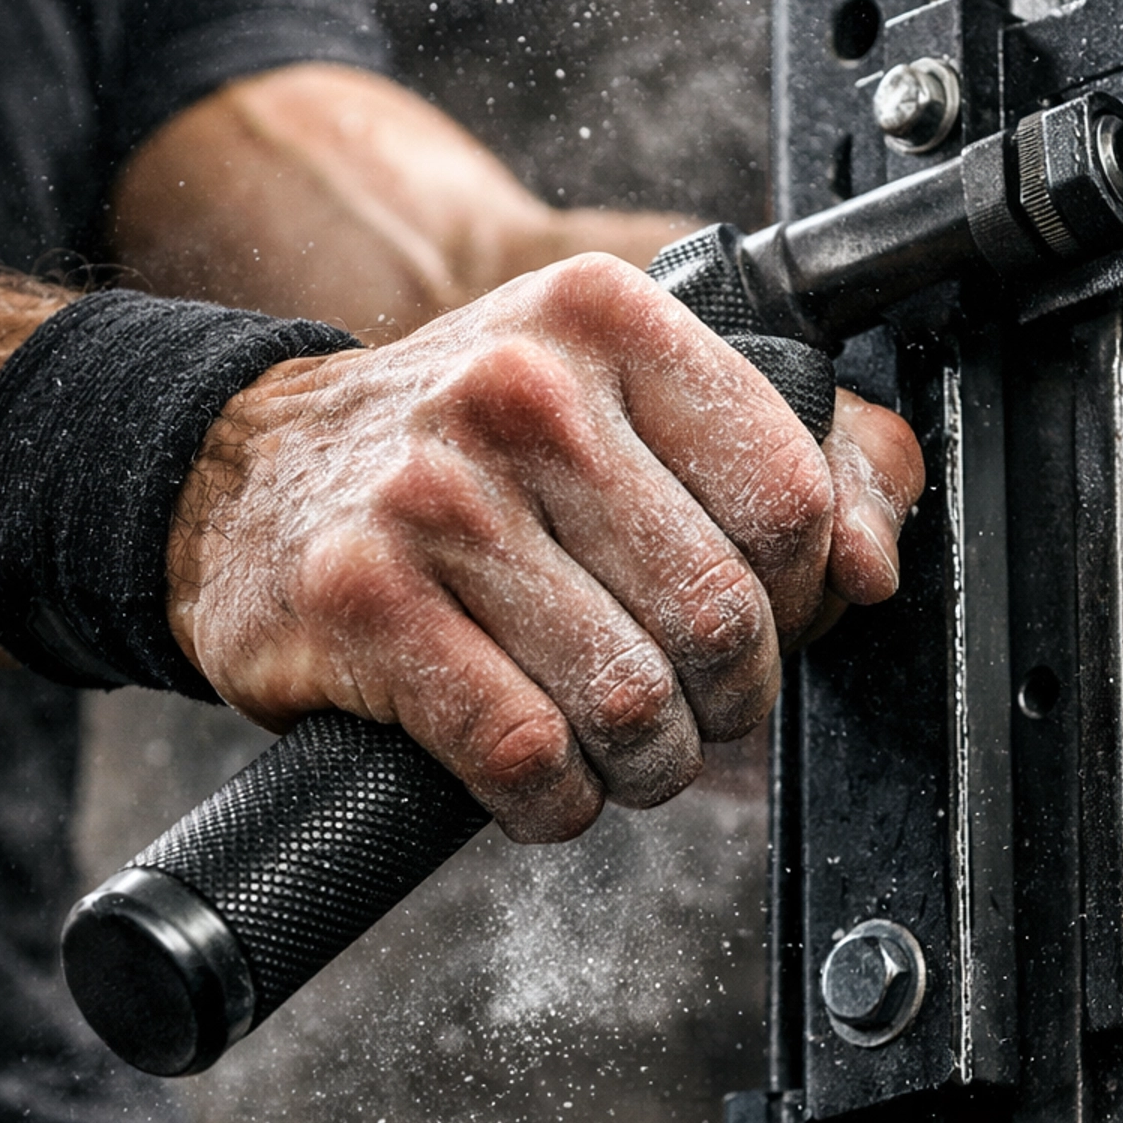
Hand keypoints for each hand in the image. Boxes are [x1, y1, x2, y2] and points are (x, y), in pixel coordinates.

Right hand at [168, 253, 923, 841]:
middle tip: (685, 699)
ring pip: (631, 703)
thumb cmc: (467, 454)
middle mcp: (520, 390)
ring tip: (616, 743)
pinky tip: (541, 776)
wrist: (244, 476)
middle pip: (720, 616)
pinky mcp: (361, 602)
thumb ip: (795, 455)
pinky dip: (557, 802)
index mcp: (607, 319)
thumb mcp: (626, 400)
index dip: (800, 597)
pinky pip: (527, 758)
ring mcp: (431, 496)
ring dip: (644, 762)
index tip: (758, 617)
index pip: (790, 498)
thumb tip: (877, 560)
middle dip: (724, 698)